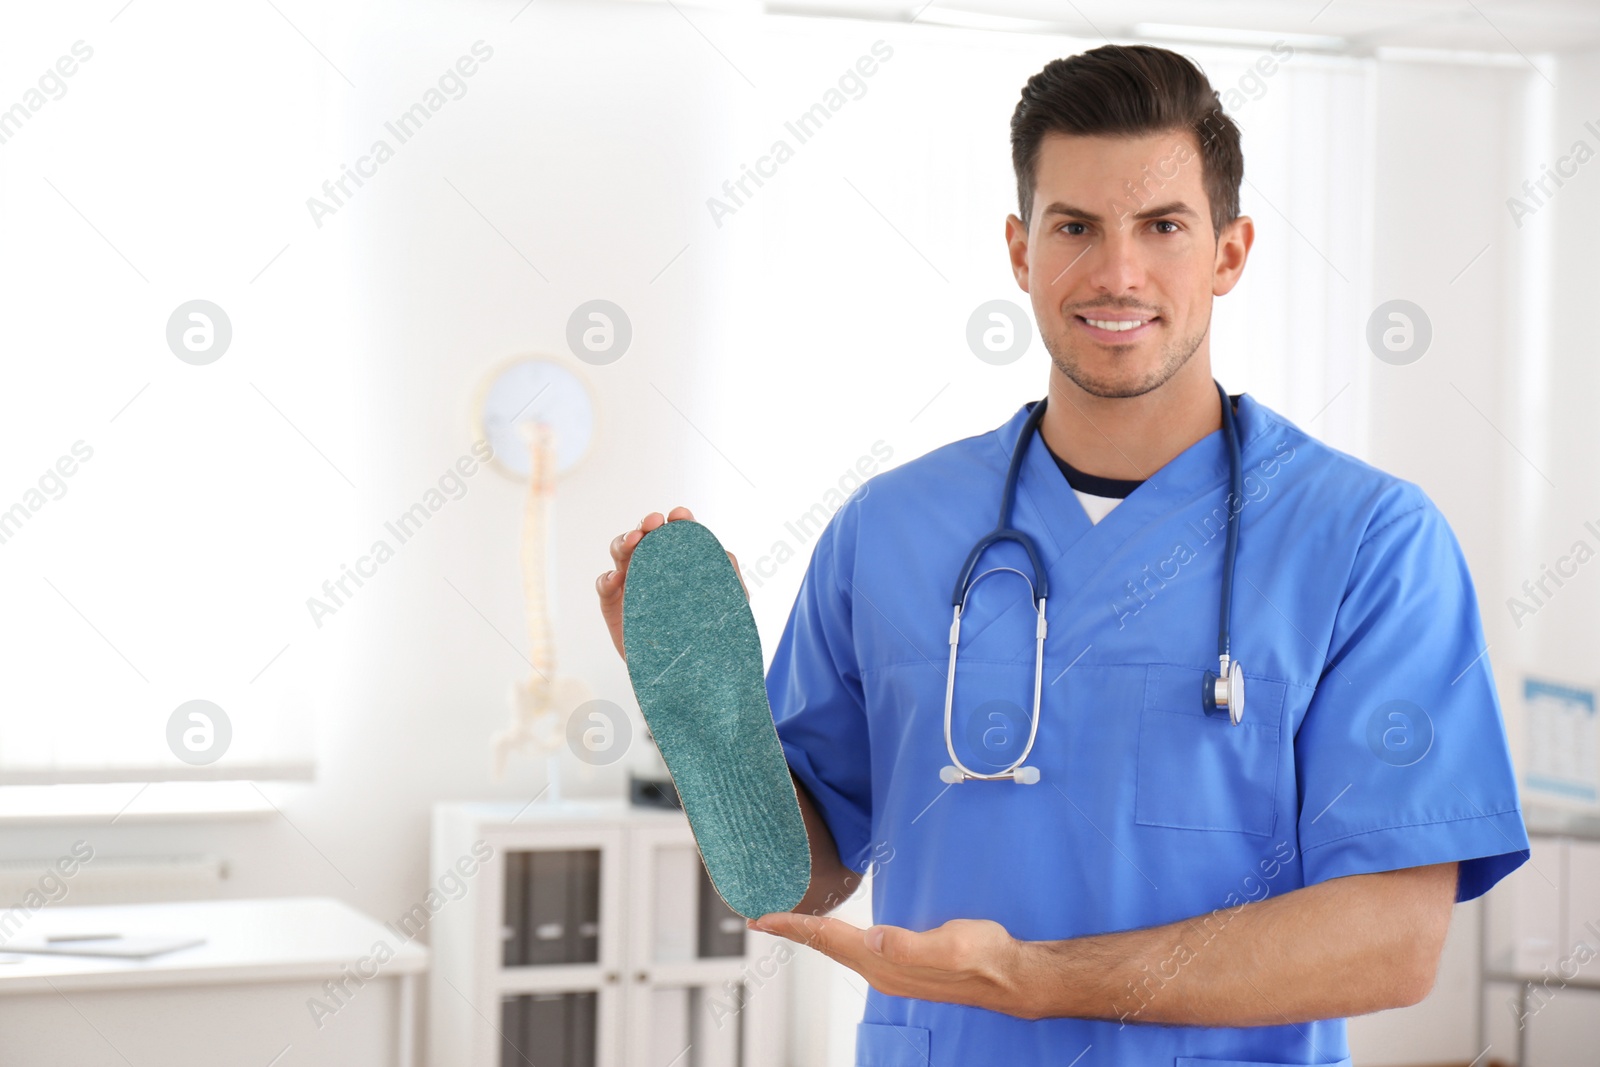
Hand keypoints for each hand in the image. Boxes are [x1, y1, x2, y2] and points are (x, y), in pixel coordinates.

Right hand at [596, 506, 745, 660]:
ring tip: (633, 542)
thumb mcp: (728, 606)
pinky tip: (615, 579)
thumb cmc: (709, 638)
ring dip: (624, 542)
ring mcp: (632, 586)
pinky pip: (604, 586)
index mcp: (680, 565)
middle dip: (647, 525)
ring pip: (621, 553)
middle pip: (645, 538)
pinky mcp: (614, 607)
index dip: (677, 522)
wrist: (687, 676)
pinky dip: (606, 578)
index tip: (680, 515)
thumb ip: (728, 576)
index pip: (677, 537)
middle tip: (653, 523)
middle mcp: (654, 570)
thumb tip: (724, 552)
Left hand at [746, 912, 1040, 1019]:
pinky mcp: (901, 965)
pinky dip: (833, 937)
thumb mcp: (951, 944)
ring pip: (838, 949)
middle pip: (825, 946)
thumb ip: (911, 945)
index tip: (763, 917)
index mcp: (886, 963)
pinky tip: (831, 930)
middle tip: (760, 917)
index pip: (829, 940)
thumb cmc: (984, 957)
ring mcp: (890, 970)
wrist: (1009, 974)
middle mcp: (881, 970)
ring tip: (787, 921)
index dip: (795, 927)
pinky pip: (854, 949)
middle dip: (792, 930)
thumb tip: (875, 938)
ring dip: (811, 934)